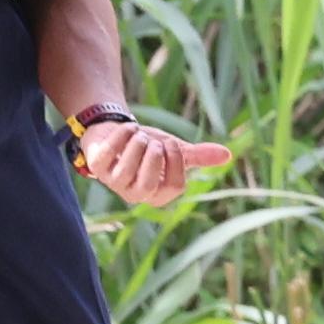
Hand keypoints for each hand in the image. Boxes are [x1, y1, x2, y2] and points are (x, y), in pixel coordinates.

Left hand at [78, 114, 233, 206]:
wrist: (117, 133)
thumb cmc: (148, 146)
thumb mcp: (174, 149)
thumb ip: (198, 155)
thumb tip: (227, 155)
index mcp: (157, 194)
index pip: (174, 186)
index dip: (176, 161)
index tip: (173, 144)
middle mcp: (134, 194)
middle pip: (148, 185)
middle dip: (155, 158)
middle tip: (155, 141)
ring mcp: (113, 182)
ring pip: (127, 169)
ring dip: (138, 144)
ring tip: (140, 135)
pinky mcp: (97, 166)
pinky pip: (109, 153)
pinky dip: (121, 136)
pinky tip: (128, 129)